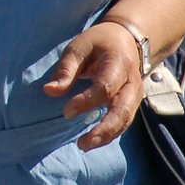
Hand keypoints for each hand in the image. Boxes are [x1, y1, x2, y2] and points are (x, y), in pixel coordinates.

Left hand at [43, 21, 144, 149]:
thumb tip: (49, 91)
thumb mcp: (79, 47)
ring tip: (84, 146)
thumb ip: (66, 70)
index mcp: (118, 63)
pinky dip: (110, 133)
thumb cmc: (98, 43)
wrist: (127, 39)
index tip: (66, 112)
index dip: (86, 101)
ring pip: (125, 120)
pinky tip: (93, 141)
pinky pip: (124, 122)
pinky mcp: (132, 103)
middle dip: (104, 129)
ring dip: (106, 136)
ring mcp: (135, 94)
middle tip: (82, 144)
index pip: (105, 87)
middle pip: (122, 110)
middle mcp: (132, 82)